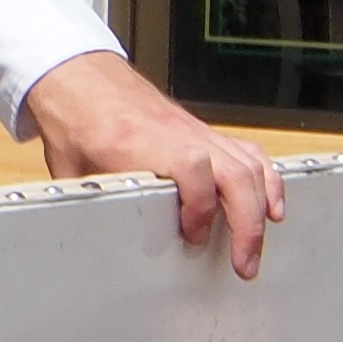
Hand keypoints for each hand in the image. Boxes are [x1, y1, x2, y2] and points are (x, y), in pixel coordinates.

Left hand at [21, 50, 281, 280]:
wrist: (81, 78)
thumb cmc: (75, 119)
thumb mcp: (71, 170)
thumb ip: (90, 204)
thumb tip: (92, 243)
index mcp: (136, 142)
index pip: (191, 167)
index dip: (199, 206)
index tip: (194, 236)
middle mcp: (176, 134)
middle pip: (234, 172)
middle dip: (246, 223)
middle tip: (243, 263)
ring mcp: (195, 131)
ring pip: (248, 165)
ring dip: (261, 209)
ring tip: (255, 248)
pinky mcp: (205, 133)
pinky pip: (249, 153)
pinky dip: (267, 181)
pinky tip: (271, 206)